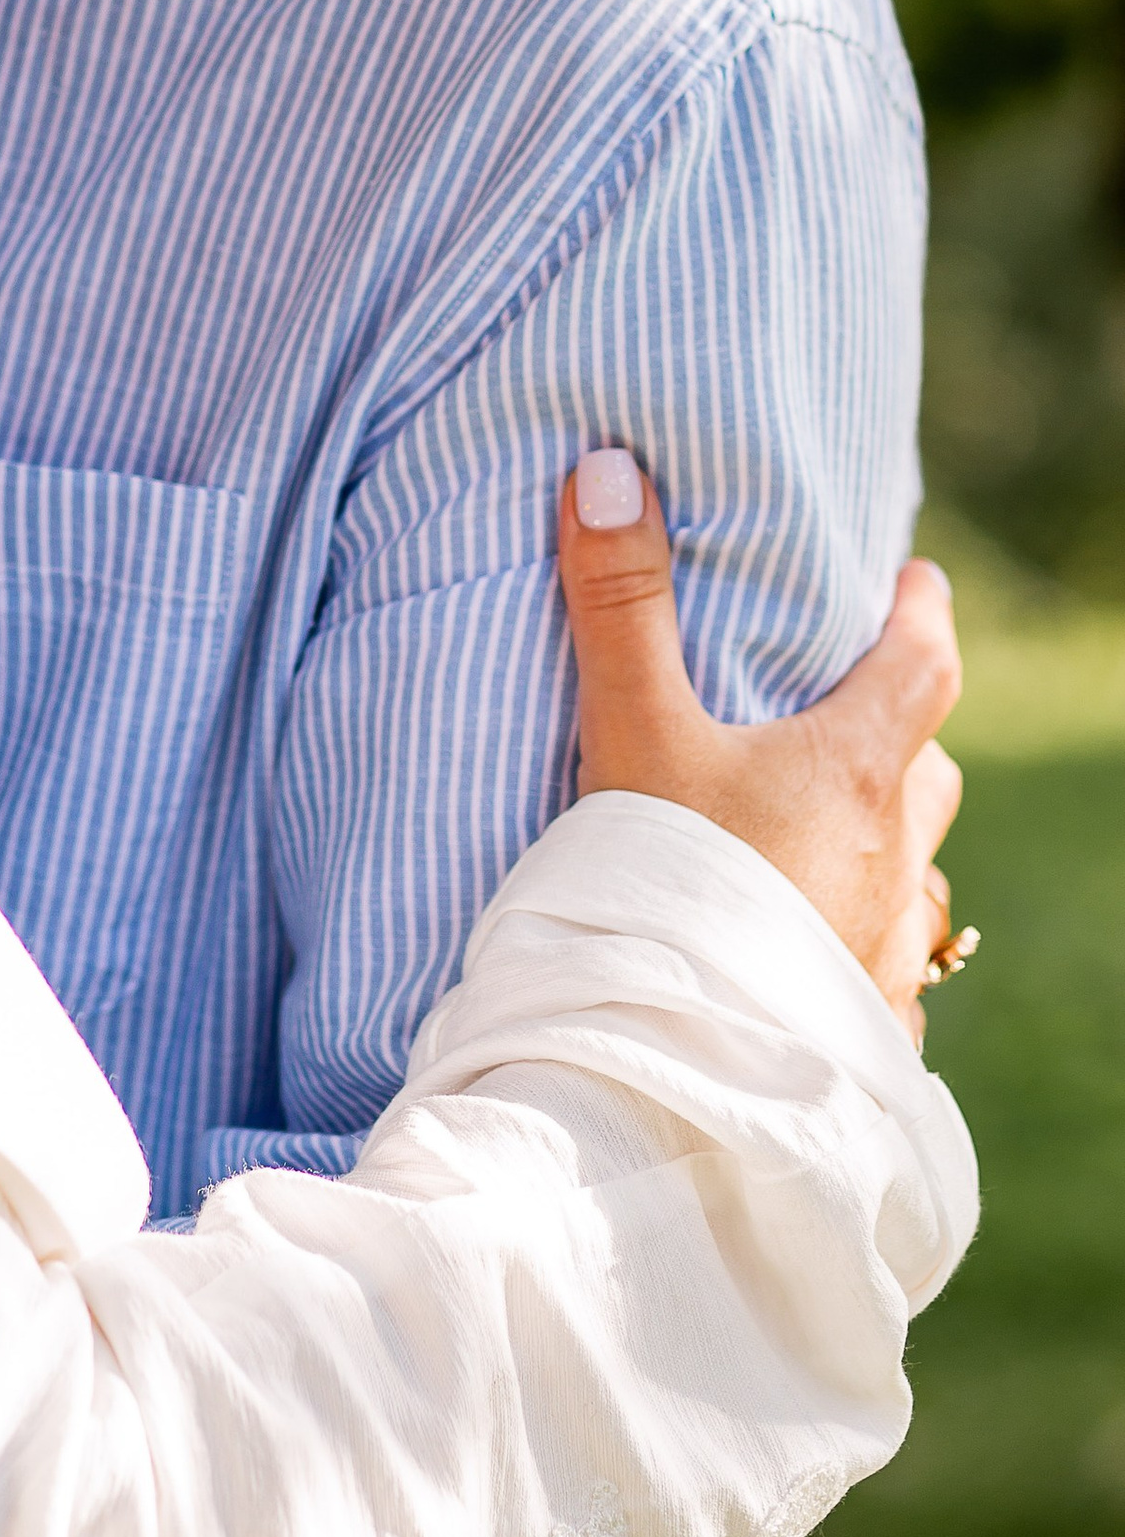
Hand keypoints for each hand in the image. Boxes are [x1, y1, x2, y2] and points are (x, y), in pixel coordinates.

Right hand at [558, 453, 963, 1035]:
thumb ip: (619, 605)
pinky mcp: (864, 1032)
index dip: (922, 615)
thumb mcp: (630, 733)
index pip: (924, 667)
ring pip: (916, 880)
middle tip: (857, 712)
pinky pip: (885, 979)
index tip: (918, 580)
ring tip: (829, 843)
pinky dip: (857, 952)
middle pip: (929, 774)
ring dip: (887, 850)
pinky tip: (810, 964)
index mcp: (853, 774)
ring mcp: (885, 953)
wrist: (671, 1067)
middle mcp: (892, 862)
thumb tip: (608, 469)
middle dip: (903, 736)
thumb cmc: (662, 890)